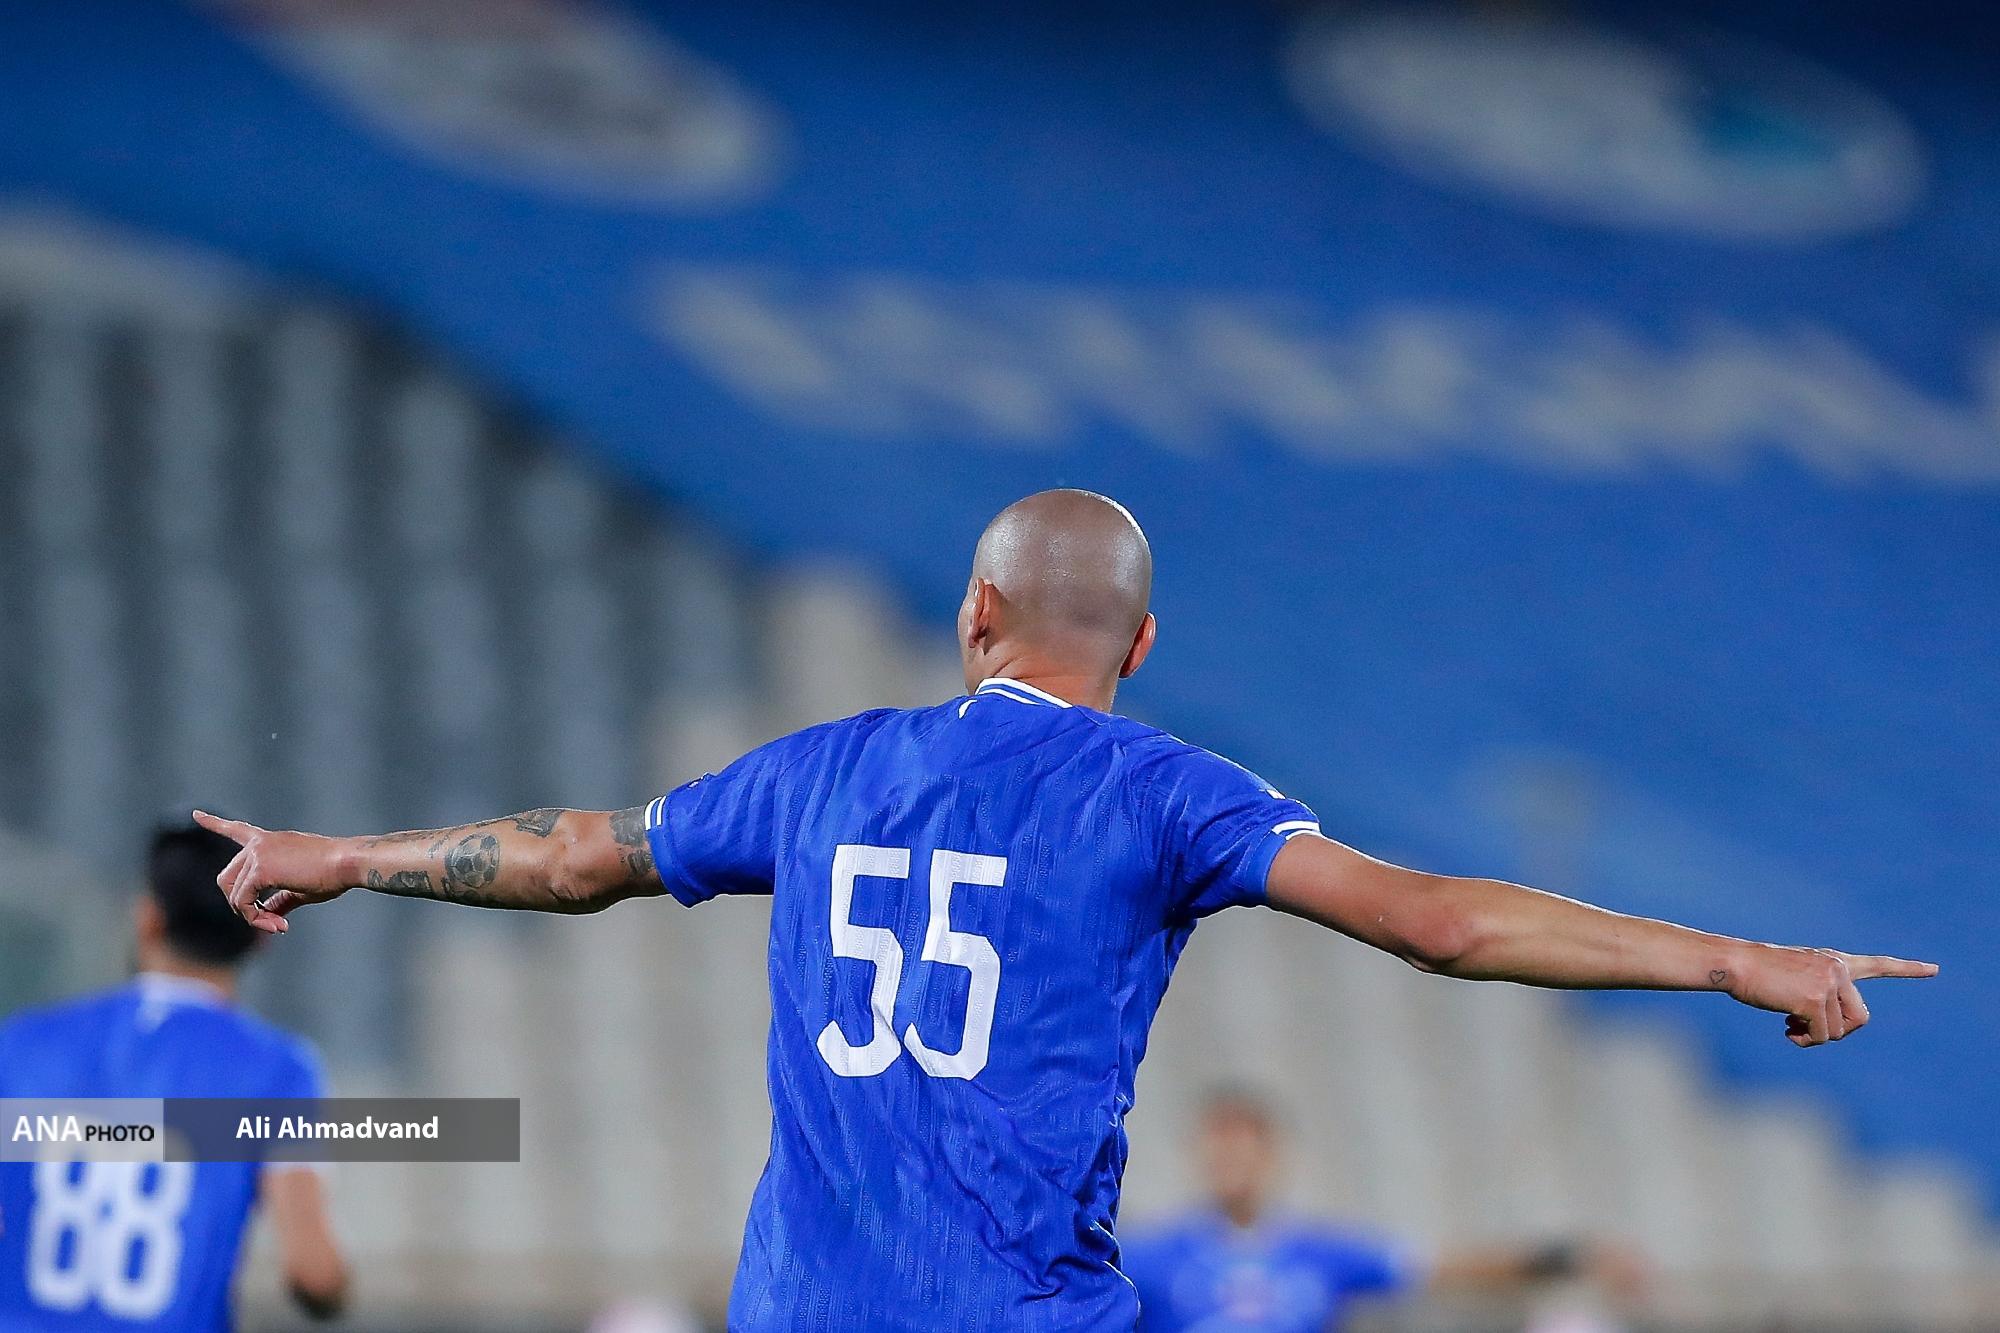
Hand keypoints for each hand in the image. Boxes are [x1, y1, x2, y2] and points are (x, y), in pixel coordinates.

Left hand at [193, 810, 348, 934]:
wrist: (348, 863)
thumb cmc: (333, 873)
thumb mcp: (302, 887)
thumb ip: (280, 899)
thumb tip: (271, 917)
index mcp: (270, 841)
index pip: (236, 829)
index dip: (214, 823)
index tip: (195, 814)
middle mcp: (259, 843)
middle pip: (226, 878)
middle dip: (239, 904)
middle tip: (267, 920)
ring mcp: (258, 854)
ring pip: (234, 895)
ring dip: (251, 916)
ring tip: (277, 925)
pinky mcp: (260, 869)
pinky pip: (244, 903)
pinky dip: (256, 919)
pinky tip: (278, 924)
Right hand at [1723, 943, 1937, 1046]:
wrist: (1735, 963)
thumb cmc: (1756, 972)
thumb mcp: (1795, 979)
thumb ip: (1819, 997)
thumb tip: (1826, 1032)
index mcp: (1834, 962)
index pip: (1878, 965)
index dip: (1907, 970)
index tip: (1934, 970)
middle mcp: (1837, 970)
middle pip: (1860, 1017)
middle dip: (1840, 1031)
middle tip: (1808, 1031)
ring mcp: (1828, 984)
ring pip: (1838, 1031)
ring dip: (1814, 1035)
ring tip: (1790, 1025)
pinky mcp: (1814, 1000)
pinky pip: (1821, 1036)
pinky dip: (1804, 1039)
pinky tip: (1786, 1027)